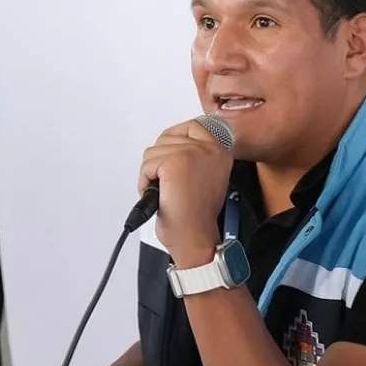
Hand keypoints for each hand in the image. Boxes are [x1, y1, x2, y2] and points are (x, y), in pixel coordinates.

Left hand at [139, 118, 232, 265]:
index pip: (191, 126)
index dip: (174, 141)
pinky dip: (145, 182)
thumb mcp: (206, 178)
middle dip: (159, 161)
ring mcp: (192, 153)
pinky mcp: (175, 162)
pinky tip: (161, 195)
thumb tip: (172, 146)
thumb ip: (196, 157)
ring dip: (152, 174)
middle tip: (169, 184)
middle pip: (167, 138)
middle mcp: (210, 148)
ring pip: (153, 151)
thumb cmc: (197, 217)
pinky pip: (147, 165)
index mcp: (220, 151)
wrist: (195, 238)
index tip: (170, 161)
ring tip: (167, 192)